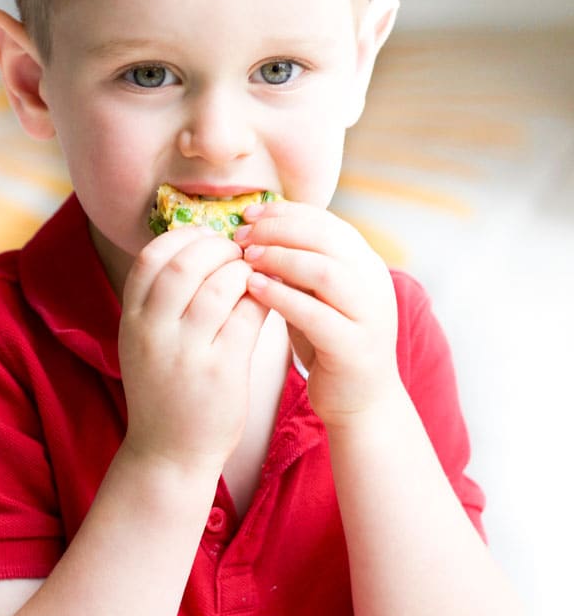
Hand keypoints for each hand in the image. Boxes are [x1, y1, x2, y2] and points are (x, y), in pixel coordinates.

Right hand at [119, 227, 268, 473]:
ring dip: (242, 271)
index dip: (184, 237)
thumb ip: (162, 298)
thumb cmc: (164, 388)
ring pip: (219, 286)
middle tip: (237, 254)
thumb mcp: (145, 340)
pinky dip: (260, 298)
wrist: (169, 454)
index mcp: (131, 318)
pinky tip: (266, 299)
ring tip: (253, 275)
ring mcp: (185, 353)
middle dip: (218, 248)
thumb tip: (202, 242)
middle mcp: (152, 332)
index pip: (151, 256)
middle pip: (185, 263)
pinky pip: (246, 316)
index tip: (207, 240)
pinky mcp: (221, 371)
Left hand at [235, 201, 399, 427]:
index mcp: (365, 263)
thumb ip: (298, 264)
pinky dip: (282, 296)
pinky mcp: (355, 347)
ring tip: (246, 258)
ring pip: (325, 270)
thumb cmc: (328, 342)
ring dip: (280, 258)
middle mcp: (373, 283)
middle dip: (278, 230)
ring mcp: (369, 315)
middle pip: (326, 238)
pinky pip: (316, 314)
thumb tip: (255, 229)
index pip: (326, 221)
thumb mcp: (315, 295)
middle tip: (241, 236)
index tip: (248, 214)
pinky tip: (254, 288)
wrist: (362, 402)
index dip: (285, 213)